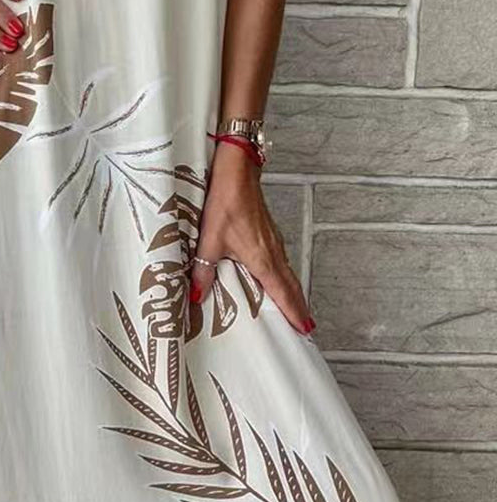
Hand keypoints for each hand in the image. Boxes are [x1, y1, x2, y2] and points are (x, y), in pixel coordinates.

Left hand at [189, 139, 314, 334]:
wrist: (237, 170)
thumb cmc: (226, 201)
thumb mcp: (209, 239)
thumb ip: (204, 269)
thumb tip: (196, 295)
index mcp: (262, 259)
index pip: (282, 293)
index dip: (293, 313)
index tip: (304, 330)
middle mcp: (273, 252)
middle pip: (291, 286)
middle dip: (298, 307)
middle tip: (305, 328)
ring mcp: (273, 241)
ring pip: (287, 273)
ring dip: (292, 292)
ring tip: (295, 309)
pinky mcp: (269, 232)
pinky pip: (281, 261)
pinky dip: (284, 276)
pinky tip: (277, 279)